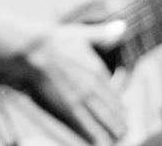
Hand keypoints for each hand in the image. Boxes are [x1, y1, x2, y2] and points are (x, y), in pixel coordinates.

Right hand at [19, 21, 126, 145]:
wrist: (36, 49)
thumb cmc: (56, 39)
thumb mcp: (83, 33)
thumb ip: (103, 34)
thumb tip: (122, 27)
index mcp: (97, 69)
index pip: (113, 91)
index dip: (120, 104)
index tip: (124, 111)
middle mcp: (93, 85)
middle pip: (111, 107)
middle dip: (119, 120)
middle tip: (125, 130)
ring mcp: (81, 97)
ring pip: (102, 117)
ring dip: (112, 128)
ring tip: (119, 137)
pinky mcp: (68, 105)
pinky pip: (85, 123)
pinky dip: (95, 133)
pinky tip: (101, 140)